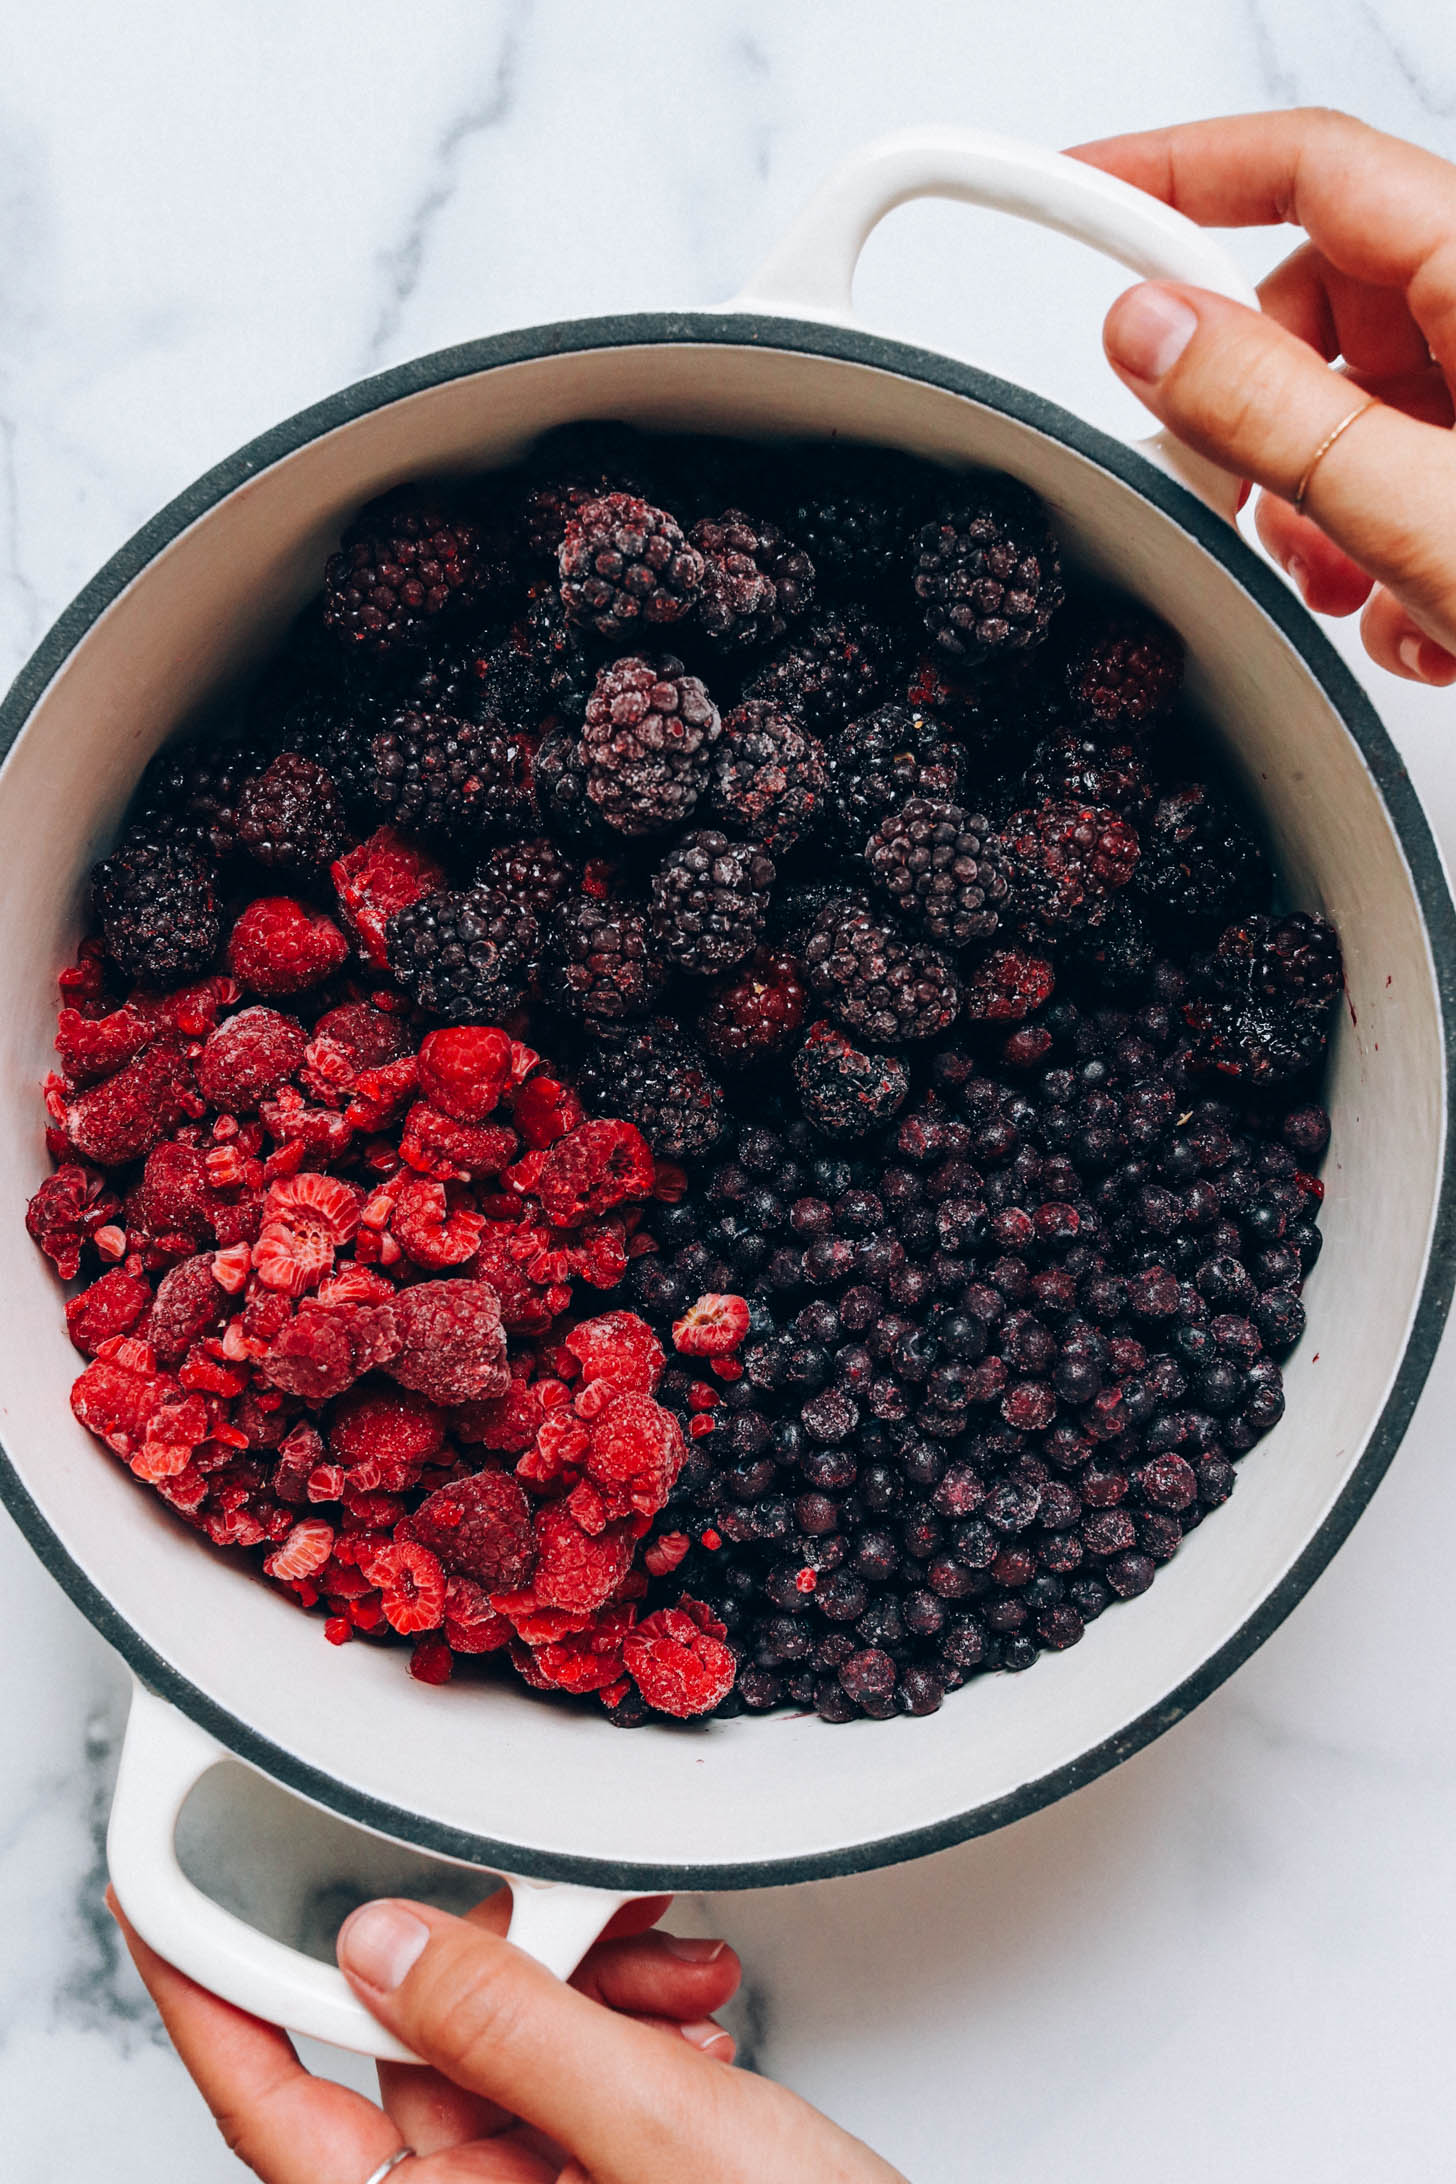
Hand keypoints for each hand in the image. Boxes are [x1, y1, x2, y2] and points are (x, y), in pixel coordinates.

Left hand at [111, 1887, 904, 2182]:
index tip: (167, 1906)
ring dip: (591, 1979)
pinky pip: (576, 2069)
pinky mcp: (606, 2181)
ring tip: (675, 1973)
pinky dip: (630, 2015)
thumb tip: (383, 1946)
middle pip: (419, 2051)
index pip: (276, 2114)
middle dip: (505, 1952)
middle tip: (584, 1907)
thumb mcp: (651, 2134)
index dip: (212, 2003)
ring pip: (511, 2044)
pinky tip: (691, 2010)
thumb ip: (510, 2029)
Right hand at [1069, 110, 1455, 684]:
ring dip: (1322, 502)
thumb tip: (1150, 329)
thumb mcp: (1418, 508)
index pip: (1300, 165)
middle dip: (1255, 407)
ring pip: (1359, 401)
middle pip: (1317, 301)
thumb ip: (1269, 413)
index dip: (1172, 172)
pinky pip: (1414, 469)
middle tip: (1237, 498)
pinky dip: (1389, 546)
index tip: (1075, 195)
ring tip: (1354, 584)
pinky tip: (1423, 614)